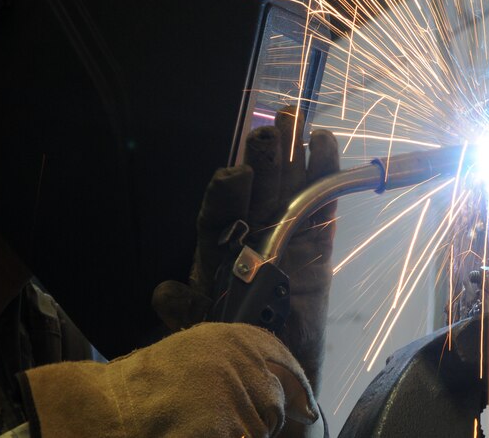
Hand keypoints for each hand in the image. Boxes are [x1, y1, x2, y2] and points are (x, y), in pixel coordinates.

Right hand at [20, 323, 322, 436]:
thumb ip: (235, 361)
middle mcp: (243, 360)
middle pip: (276, 402)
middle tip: (227, 421)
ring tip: (204, 426)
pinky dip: (231, 437)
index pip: (283, 359)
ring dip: (243, 433)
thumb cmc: (146, 384)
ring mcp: (241, 393)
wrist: (115, 408)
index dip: (297, 385)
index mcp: (234, 337)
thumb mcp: (195, 352)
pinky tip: (204, 432)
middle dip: (262, 417)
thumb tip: (280, 387)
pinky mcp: (234, 426)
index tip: (306, 406)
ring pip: (262, 429)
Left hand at [152, 106, 338, 393]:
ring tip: (294, 116)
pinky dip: (326, 176)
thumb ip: (187, 312)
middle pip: (255, 191)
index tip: (235, 175)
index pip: (218, 215)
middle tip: (268, 129)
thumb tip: (163, 293)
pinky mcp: (317, 246)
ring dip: (291, 154)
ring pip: (288, 189)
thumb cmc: (237, 346)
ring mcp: (286, 237)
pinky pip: (323, 207)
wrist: (279, 371)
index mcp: (217, 251)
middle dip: (261, 160)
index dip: (225, 194)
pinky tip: (324, 142)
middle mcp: (250, 235)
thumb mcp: (204, 331)